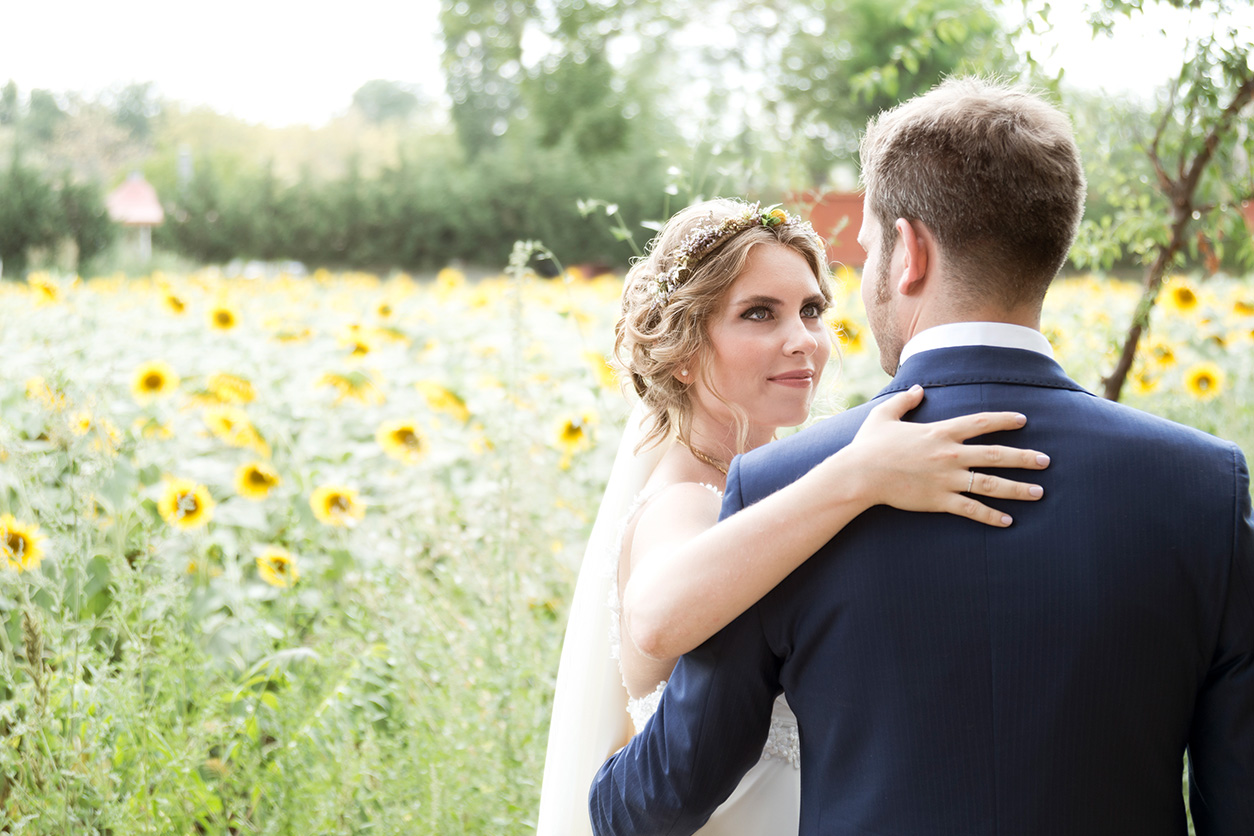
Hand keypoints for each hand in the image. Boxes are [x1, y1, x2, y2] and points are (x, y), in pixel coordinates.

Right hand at [844, 384, 1048, 526]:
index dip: (1004, 420)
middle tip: (1045, 461)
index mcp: (940, 432)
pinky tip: (1008, 521)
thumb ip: (905, 401)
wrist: (859, 475)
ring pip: (990, 484)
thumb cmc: (869, 445)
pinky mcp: (938, 500)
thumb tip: (919, 389)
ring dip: (1017, 488)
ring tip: (1039, 492)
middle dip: (1024, 458)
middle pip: (996, 455)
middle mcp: (949, 455)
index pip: (980, 423)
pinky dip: (991, 516)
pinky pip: (971, 509)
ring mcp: (946, 479)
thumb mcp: (884, 415)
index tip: (1023, 420)